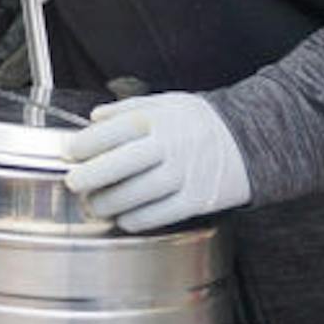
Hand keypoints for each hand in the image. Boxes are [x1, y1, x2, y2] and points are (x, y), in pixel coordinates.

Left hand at [63, 93, 250, 231]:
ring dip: (109, 203)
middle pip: (120, 165)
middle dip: (90, 177)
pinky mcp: (197, 201)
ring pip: (136, 195)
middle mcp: (171, 147)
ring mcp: (185, 175)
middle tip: (74, 182)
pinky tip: (123, 217)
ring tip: (95, 204)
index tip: (71, 152)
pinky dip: (135, 219)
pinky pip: (159, 215)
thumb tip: (93, 118)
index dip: (85, 144)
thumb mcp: (167, 103)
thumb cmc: (202, 122)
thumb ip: (128, 109)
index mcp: (160, 120)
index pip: (113, 131)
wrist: (253, 141)